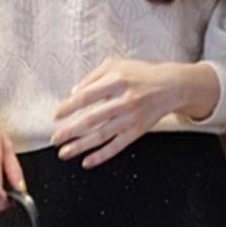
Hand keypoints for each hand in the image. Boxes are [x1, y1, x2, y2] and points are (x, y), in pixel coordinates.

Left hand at [51, 57, 185, 168]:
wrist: (171, 86)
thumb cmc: (140, 74)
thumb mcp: (116, 65)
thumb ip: (92, 77)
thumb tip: (72, 93)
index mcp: (117, 81)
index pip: (86, 96)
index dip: (68, 107)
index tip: (57, 115)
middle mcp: (124, 100)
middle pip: (91, 119)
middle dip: (69, 131)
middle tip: (55, 138)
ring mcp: (131, 118)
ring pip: (102, 135)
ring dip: (81, 146)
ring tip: (64, 152)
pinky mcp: (137, 131)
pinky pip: (117, 146)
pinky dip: (102, 155)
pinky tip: (87, 161)